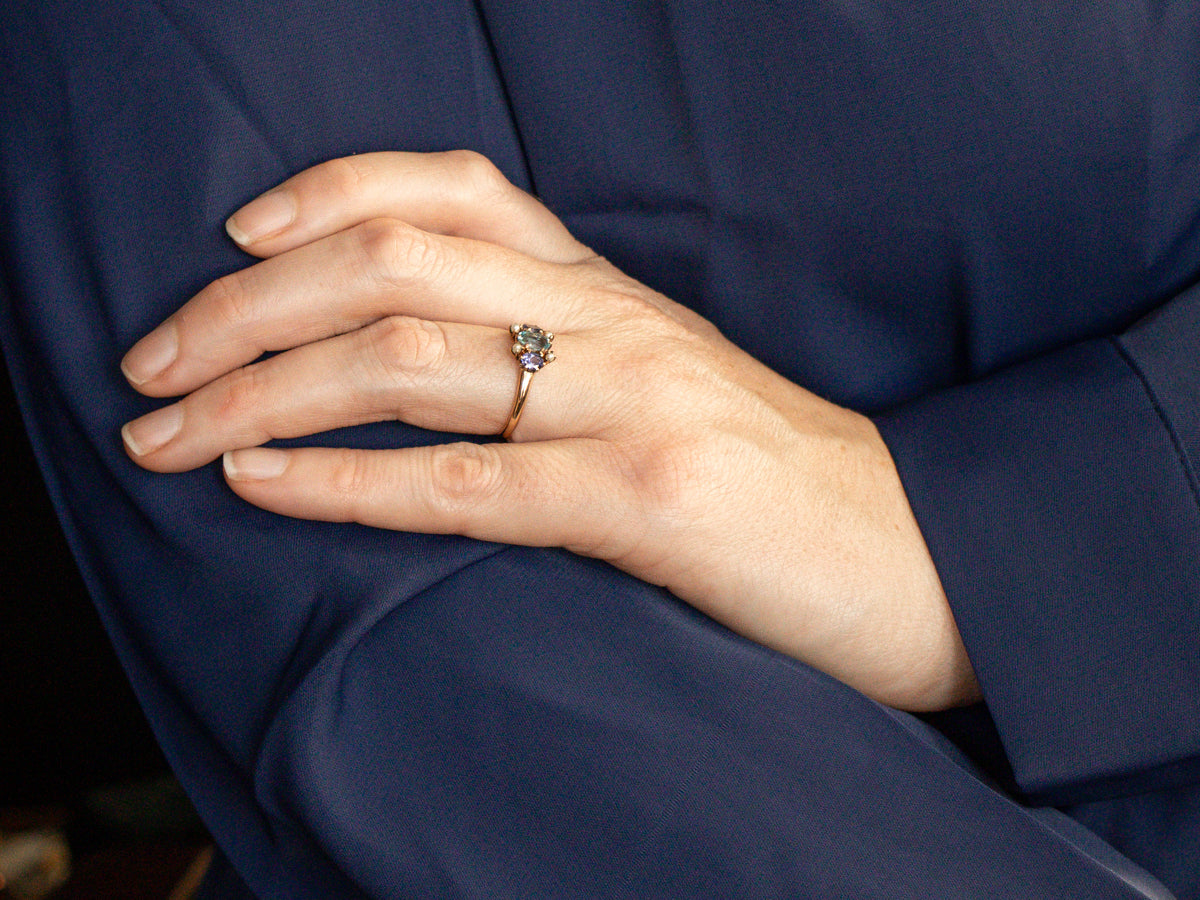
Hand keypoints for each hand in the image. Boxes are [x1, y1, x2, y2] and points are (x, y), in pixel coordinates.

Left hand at [120, 151, 978, 710]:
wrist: (914, 551)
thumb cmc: (777, 478)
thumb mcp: (666, 383)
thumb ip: (563, 354)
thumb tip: (430, 370)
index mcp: (611, 289)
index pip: (451, 187)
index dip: (325, 195)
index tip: (236, 240)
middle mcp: (612, 321)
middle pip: (390, 265)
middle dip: (242, 308)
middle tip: (148, 360)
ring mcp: (630, 403)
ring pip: (405, 362)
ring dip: (259, 393)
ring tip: (164, 432)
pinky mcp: (646, 502)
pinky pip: (462, 482)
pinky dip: (342, 480)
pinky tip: (258, 483)